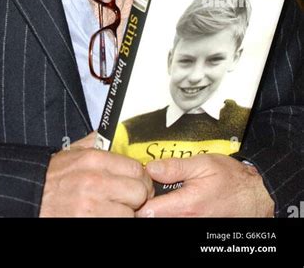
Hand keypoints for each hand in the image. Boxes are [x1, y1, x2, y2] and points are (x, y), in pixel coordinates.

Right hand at [39, 131, 154, 216]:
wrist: (29, 197)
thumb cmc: (51, 178)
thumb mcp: (72, 153)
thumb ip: (96, 143)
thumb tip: (119, 134)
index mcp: (93, 160)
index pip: (136, 170)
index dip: (139, 179)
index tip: (136, 185)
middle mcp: (94, 182)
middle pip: (139, 192)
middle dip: (135, 198)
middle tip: (126, 200)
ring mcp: (92, 207)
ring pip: (129, 214)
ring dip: (123, 214)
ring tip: (110, 210)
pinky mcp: (89, 224)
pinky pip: (116, 224)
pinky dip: (112, 221)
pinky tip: (102, 216)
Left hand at [135, 154, 274, 217]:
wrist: (254, 198)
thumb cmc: (232, 181)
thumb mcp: (203, 164)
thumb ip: (174, 167)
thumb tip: (151, 168)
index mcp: (186, 206)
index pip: (148, 211)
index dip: (140, 198)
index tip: (140, 188)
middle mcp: (187, 221)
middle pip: (153, 218)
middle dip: (147, 204)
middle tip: (150, 190)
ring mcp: (191, 227)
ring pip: (164, 221)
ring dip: (159, 209)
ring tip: (163, 195)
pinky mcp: (195, 229)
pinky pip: (176, 222)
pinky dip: (170, 213)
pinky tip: (174, 202)